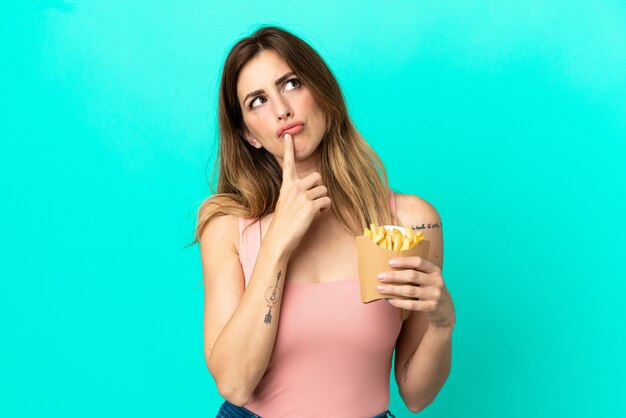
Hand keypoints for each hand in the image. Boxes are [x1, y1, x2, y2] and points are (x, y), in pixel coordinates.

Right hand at [266, 134, 331, 252]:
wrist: (279, 239)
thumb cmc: (283, 223)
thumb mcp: (285, 203)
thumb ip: (295, 193)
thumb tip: (311, 191)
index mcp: (286, 185)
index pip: (288, 163)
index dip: (289, 149)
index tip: (288, 135)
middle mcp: (294, 187)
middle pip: (317, 177)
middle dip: (319, 188)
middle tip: (312, 200)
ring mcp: (302, 196)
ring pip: (324, 191)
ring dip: (322, 201)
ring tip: (312, 211)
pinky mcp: (311, 206)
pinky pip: (327, 202)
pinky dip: (325, 209)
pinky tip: (316, 215)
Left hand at [377, 256, 454, 328]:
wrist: (446, 311)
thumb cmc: (431, 290)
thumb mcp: (429, 279)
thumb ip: (417, 272)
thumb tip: (391, 267)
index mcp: (435, 271)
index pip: (419, 262)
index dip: (404, 261)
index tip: (390, 262)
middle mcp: (436, 281)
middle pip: (412, 276)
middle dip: (394, 275)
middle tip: (380, 276)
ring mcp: (435, 295)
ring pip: (410, 291)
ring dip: (393, 289)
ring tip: (380, 288)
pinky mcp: (431, 307)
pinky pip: (412, 305)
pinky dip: (399, 302)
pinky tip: (390, 300)